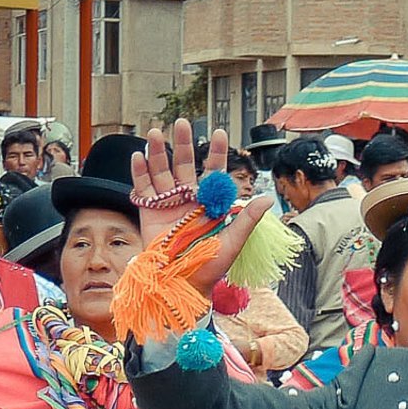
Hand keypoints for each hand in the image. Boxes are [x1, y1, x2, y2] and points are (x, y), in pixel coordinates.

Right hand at [129, 119, 274, 294]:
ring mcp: (168, 206)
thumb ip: (248, 219)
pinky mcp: (149, 214)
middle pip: (184, 166)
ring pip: (161, 173)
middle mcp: (188, 200)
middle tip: (182, 123)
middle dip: (182, 144)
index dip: (215, 154)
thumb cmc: (211, 267)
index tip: (219, 134)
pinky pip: (143, 189)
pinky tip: (139, 156)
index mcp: (209, 204)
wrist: (183, 285)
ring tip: (153, 132)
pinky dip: (139, 173)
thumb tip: (268, 198)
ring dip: (157, 153)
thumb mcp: (233, 243)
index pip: (213, 173)